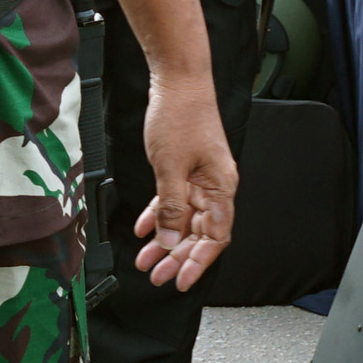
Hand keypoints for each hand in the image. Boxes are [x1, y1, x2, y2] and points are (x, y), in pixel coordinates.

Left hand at [128, 78, 238, 288]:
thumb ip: (172, 207)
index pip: (215, 237)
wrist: (178, 81)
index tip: (181, 280)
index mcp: (220, 188)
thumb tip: (171, 241)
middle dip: (177, 257)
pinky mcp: (184, 169)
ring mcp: (199, 178)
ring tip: (145, 259)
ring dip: (164, 240)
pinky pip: (173, 201)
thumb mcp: (171, 167)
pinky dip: (158, 216)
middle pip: (198, 233)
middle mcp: (214, 187)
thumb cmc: (180, 116)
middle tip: (156, 275)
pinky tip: (142, 228)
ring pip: (183, 219)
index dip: (198, 262)